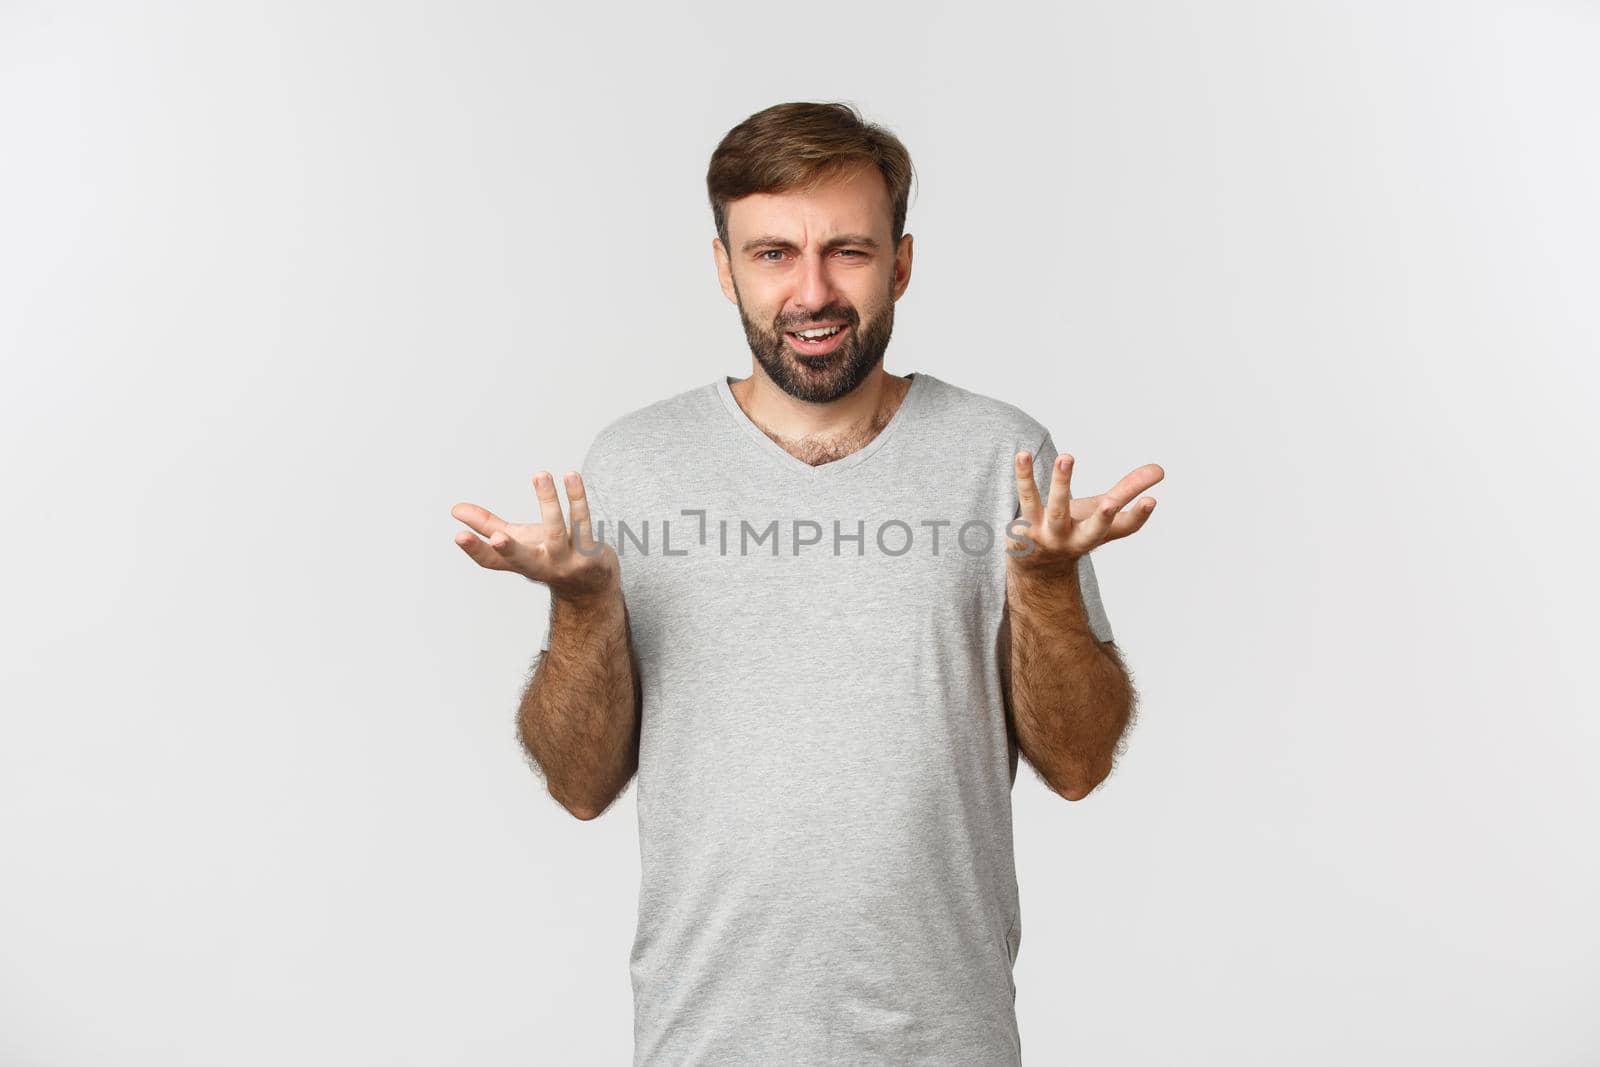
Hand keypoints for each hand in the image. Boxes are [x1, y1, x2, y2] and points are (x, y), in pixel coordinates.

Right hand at [451, 470, 617, 602]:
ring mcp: (566, 561)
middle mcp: (541, 566)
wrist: (593, 585)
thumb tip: (455, 509)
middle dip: (510, 549)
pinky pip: (583, 522)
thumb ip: (487, 526)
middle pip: (523, 559)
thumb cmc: (548, 556)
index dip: (475, 550)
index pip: (491, 562)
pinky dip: (577, 498)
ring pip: (556, 532)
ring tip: (540, 475)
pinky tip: (571, 476)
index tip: (459, 535)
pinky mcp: (589, 552)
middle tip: (497, 538)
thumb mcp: (518, 542)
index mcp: (519, 564)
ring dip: (548, 502)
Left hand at [1007, 451, 1163, 576]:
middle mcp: (1076, 540)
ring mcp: (1050, 535)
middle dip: (1103, 518)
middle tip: (1111, 503)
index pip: (1124, 529)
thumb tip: (1161, 469)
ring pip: (1057, 509)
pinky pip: (1026, 498)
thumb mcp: (1102, 510)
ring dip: (1062, 483)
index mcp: (1098, 535)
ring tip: (1067, 457)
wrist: (1035, 565)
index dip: (1138, 516)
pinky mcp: (1025, 528)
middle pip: (1091, 530)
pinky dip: (1024, 476)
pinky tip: (1023, 456)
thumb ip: (1129, 489)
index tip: (1152, 500)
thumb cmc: (1075, 530)